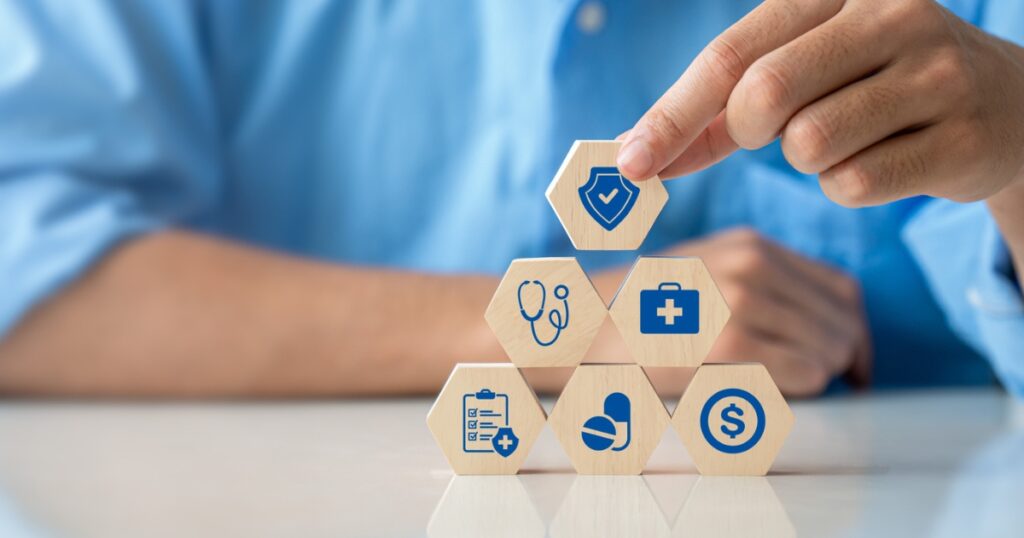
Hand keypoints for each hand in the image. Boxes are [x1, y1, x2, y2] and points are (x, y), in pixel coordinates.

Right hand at [592, 228, 870, 396]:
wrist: (579, 332)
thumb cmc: (641, 317)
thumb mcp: (704, 276)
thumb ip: (761, 286)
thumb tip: (824, 325)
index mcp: (748, 246)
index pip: (839, 287)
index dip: (854, 329)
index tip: (851, 359)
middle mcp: (750, 264)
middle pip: (842, 316)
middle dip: (845, 355)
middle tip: (834, 383)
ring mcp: (740, 301)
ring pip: (829, 346)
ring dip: (822, 373)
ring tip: (795, 385)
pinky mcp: (728, 343)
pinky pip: (805, 371)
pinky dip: (801, 387)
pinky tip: (773, 389)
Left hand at [617, 0, 1023, 205]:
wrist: (1003, 108)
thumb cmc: (874, 88)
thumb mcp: (806, 73)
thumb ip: (723, 109)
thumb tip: (640, 153)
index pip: (732, 54)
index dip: (672, 113)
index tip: (629, 162)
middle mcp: (892, 16)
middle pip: (765, 94)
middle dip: (748, 131)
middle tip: (771, 132)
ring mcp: (935, 75)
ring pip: (809, 145)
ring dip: (806, 159)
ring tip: (848, 136)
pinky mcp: (959, 138)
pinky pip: (853, 185)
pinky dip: (847, 186)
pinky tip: (884, 159)